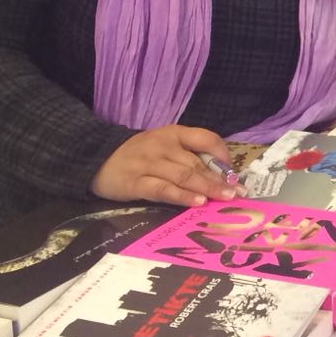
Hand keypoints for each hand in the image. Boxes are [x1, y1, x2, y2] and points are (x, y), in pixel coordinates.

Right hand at [91, 126, 237, 208]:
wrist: (96, 158)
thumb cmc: (139, 155)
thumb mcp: (164, 146)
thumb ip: (188, 156)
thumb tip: (221, 175)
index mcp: (174, 133)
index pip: (206, 138)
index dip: (223, 156)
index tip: (234, 174)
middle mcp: (163, 146)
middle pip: (197, 163)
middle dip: (220, 179)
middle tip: (239, 193)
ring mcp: (149, 164)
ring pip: (184, 176)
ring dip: (207, 187)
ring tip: (225, 197)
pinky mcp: (136, 182)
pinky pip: (163, 189)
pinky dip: (181, 196)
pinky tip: (197, 203)